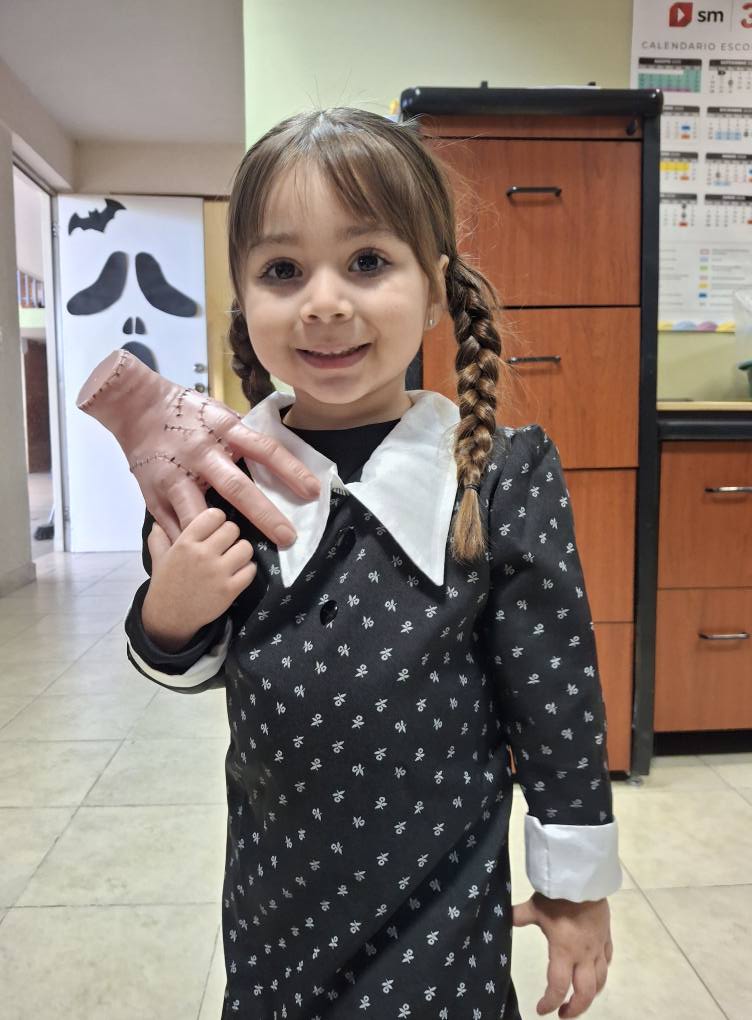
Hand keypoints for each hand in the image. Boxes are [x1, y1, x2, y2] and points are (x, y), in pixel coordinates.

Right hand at [76, 349, 320, 544]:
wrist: (136, 406)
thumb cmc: (187, 410)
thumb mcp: (221, 412)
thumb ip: (246, 434)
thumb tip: (280, 454)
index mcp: (223, 430)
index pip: (264, 450)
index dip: (290, 471)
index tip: (312, 492)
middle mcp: (201, 453)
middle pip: (236, 487)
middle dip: (264, 515)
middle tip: (288, 537)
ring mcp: (175, 475)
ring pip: (200, 513)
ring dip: (223, 535)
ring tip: (243, 554)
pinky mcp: (154, 493)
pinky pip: (173, 525)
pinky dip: (190, 543)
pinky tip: (205, 560)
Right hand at [142, 507, 256, 649]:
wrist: (169, 618)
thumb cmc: (166, 585)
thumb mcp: (159, 559)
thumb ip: (159, 538)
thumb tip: (157, 521)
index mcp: (185, 542)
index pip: (214, 515)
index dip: (218, 520)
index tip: (216, 528)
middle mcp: (203, 554)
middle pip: (233, 529)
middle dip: (231, 535)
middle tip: (226, 545)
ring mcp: (218, 572)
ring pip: (245, 547)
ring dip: (242, 552)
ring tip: (234, 558)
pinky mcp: (230, 589)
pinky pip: (250, 570)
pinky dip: (247, 570)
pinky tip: (239, 573)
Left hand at [513, 893, 612, 1017]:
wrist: (584, 879)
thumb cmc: (558, 895)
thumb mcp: (535, 907)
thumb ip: (519, 916)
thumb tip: (503, 918)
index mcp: (564, 951)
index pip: (558, 986)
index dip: (549, 1001)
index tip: (541, 1009)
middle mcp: (584, 955)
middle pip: (585, 992)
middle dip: (575, 1008)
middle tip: (563, 1013)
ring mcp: (598, 947)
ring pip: (600, 980)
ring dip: (591, 994)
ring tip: (579, 998)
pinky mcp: (606, 936)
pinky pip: (607, 960)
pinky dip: (602, 971)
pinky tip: (595, 971)